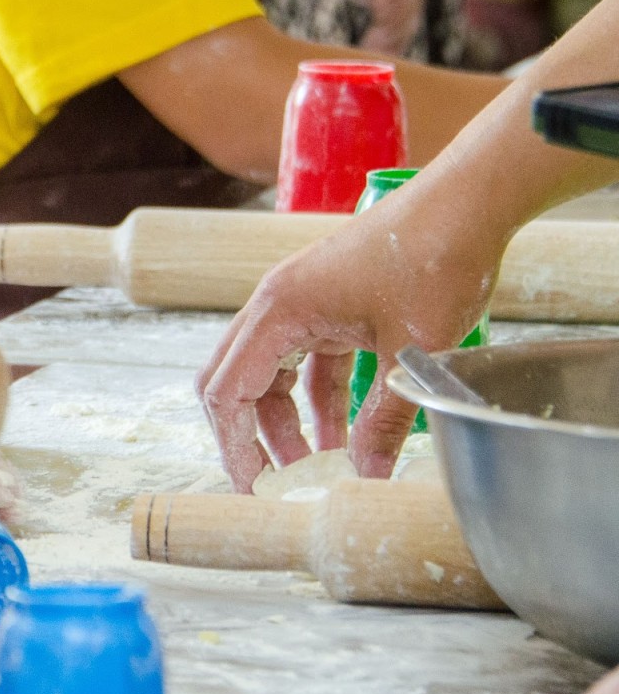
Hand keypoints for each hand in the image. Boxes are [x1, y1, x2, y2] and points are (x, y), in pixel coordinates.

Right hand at [197, 192, 497, 490]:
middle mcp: (277, 304)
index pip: (228, 390)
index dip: (234, 445)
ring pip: (269, 374)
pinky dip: (315, 399)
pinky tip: (343, 433)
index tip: (254, 488)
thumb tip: (369, 475)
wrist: (465, 205)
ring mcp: (301, 301)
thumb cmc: (432, 261)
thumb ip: (384, 420)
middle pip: (234, 380)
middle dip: (248, 435)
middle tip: (271, 482)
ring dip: (285, 421)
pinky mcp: (327, 303)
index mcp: (278, 310)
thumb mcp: (410, 353)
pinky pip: (305, 361)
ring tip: (316, 465)